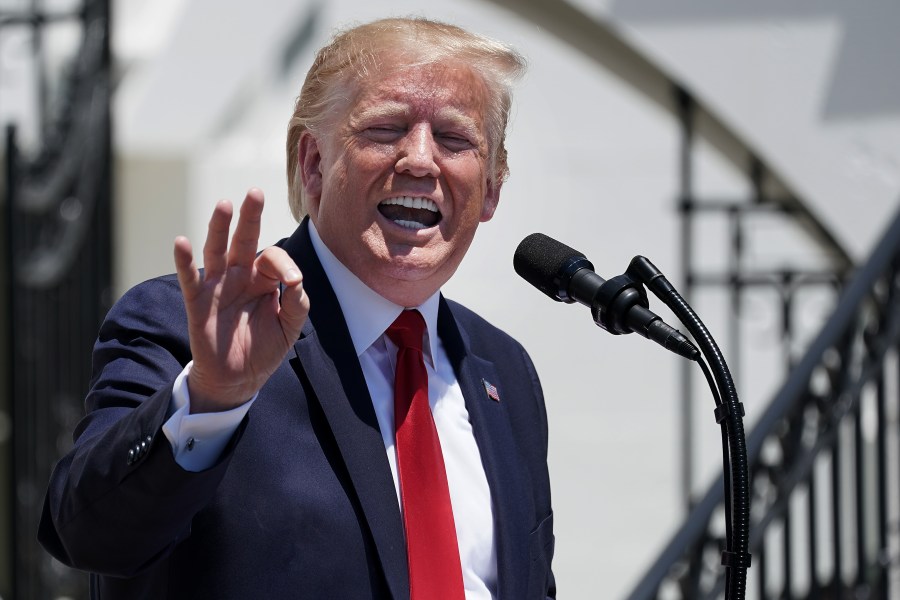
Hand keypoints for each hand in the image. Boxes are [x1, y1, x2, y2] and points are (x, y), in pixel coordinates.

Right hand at [173, 188, 309, 412]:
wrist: (238, 378)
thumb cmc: (265, 348)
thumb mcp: (290, 327)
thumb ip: (298, 303)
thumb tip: (297, 279)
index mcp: (264, 278)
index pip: (273, 258)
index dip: (285, 265)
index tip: (293, 281)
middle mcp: (240, 275)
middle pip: (244, 240)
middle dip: (250, 217)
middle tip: (255, 193)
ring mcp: (218, 286)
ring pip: (216, 250)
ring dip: (219, 227)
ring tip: (224, 204)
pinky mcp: (198, 302)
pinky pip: (189, 278)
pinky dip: (184, 261)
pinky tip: (181, 241)